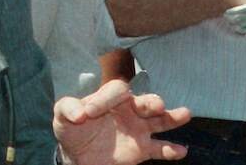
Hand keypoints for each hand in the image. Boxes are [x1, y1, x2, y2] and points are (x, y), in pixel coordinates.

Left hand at [54, 79, 188, 164]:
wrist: (78, 155)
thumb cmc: (71, 128)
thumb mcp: (62, 115)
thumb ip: (67, 108)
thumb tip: (79, 113)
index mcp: (110, 98)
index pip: (116, 90)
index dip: (105, 98)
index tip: (89, 113)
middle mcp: (128, 110)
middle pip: (144, 101)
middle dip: (151, 101)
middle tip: (156, 105)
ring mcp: (137, 129)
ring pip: (159, 120)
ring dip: (171, 117)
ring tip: (183, 114)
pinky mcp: (142, 149)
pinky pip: (160, 149)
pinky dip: (171, 150)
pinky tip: (181, 150)